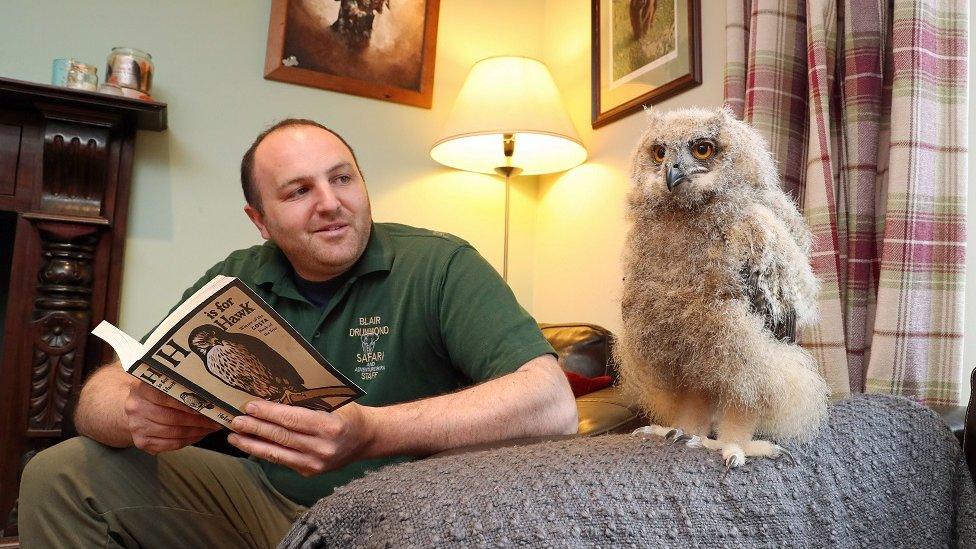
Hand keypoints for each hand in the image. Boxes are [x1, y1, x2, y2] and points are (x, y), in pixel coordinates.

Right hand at [123, 381, 221, 453]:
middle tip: (215, 420)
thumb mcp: (161, 382)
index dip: (188, 404)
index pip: (167, 397)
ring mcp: (137, 426)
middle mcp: (136, 408)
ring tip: (210, 428)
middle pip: (172, 418)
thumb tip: (209, 391)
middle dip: (199, 421)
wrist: (133, 405)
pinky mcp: (141, 442)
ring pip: (174, 433)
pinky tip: (198, 435)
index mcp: (141, 389)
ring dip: (197, 432)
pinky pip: (171, 444)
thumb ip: (179, 384)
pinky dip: (188, 440)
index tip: (207, 407)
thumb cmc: (154, 392)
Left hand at [227, 401, 373, 476]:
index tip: (250, 406)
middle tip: (235, 420)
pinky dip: (264, 452)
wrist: (366, 439)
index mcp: (330, 427)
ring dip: (252, 444)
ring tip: (234, 436)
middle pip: (281, 437)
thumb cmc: (349, 414)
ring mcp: (315, 464)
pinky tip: (251, 445)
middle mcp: (322, 448)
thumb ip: (307, 404)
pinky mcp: (310, 472)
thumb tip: (273, 399)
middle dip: (255, 428)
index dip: (269, 413)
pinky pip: (282, 461)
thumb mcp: (333, 403)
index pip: (292, 419)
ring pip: (277, 453)